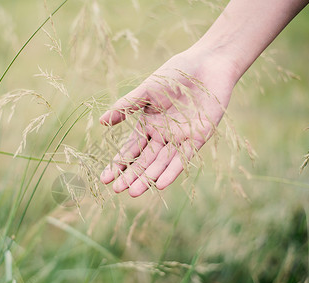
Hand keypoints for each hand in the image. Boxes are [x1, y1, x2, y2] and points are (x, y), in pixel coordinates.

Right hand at [99, 50, 237, 196]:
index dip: (118, 164)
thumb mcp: (146, 90)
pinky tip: (159, 184)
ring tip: (134, 192)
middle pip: (144, 160)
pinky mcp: (198, 137)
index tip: (105, 179)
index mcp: (149, 125)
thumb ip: (126, 106)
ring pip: (161, 163)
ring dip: (148, 177)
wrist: (206, 64)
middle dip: (131, 175)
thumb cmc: (175, 73)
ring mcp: (180, 138)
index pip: (131, 149)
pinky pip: (183, 157)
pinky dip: (171, 171)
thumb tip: (102, 121)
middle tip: (117, 190)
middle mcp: (163, 135)